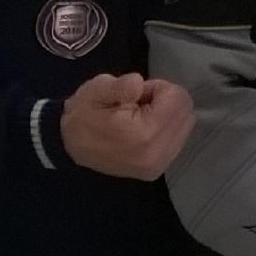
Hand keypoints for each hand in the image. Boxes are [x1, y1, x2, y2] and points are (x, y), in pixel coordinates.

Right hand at [60, 72, 194, 180]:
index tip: (135, 95)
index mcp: (145, 133)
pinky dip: (165, 130)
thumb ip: (120, 86)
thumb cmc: (84, 114)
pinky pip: (178, 141)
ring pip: (185, 126)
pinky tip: (142, 132)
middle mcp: (158, 154)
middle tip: (137, 106)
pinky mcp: (156, 171)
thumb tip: (139, 84)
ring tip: (137, 119)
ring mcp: (158, 166)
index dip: (157, 89)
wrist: (69, 145)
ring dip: (166, 116)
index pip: (178, 98)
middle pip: (186, 112)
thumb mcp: (97, 90)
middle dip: (165, 102)